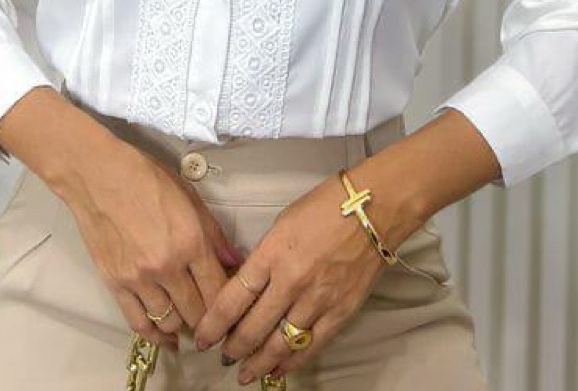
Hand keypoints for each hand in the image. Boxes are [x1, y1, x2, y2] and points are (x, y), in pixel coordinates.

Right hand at [0, 87, 244, 352]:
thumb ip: (215, 234)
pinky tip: (167, 337)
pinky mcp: (114, 284)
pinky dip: (155, 335)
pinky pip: (138, 322)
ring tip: (192, 324)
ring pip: (169, 321)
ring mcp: (138, 279)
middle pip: (196, 312)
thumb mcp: (189, 197)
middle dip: (209, 321)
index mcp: (190, 241)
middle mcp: (167, 266)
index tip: (234, 308)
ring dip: (184, 326)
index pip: (218, 290)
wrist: (97, 175)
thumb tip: (235, 261)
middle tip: (216, 321)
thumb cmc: (146, 178)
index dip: (229, 304)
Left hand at [192, 162, 426, 384]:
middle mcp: (291, 281)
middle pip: (253, 327)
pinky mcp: (341, 311)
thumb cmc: (327, 205)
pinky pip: (311, 345)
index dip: (214, 323)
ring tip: (244, 372)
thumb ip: (265, 255)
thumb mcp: (282, 222)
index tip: (203, 336)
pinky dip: (292, 362)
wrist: (374, 208)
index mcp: (272, 253)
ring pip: (280, 343)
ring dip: (258, 362)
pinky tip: (278, 370)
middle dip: (233, 347)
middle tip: (223, 355)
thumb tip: (249, 284)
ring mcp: (318, 300)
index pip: (234, 298)